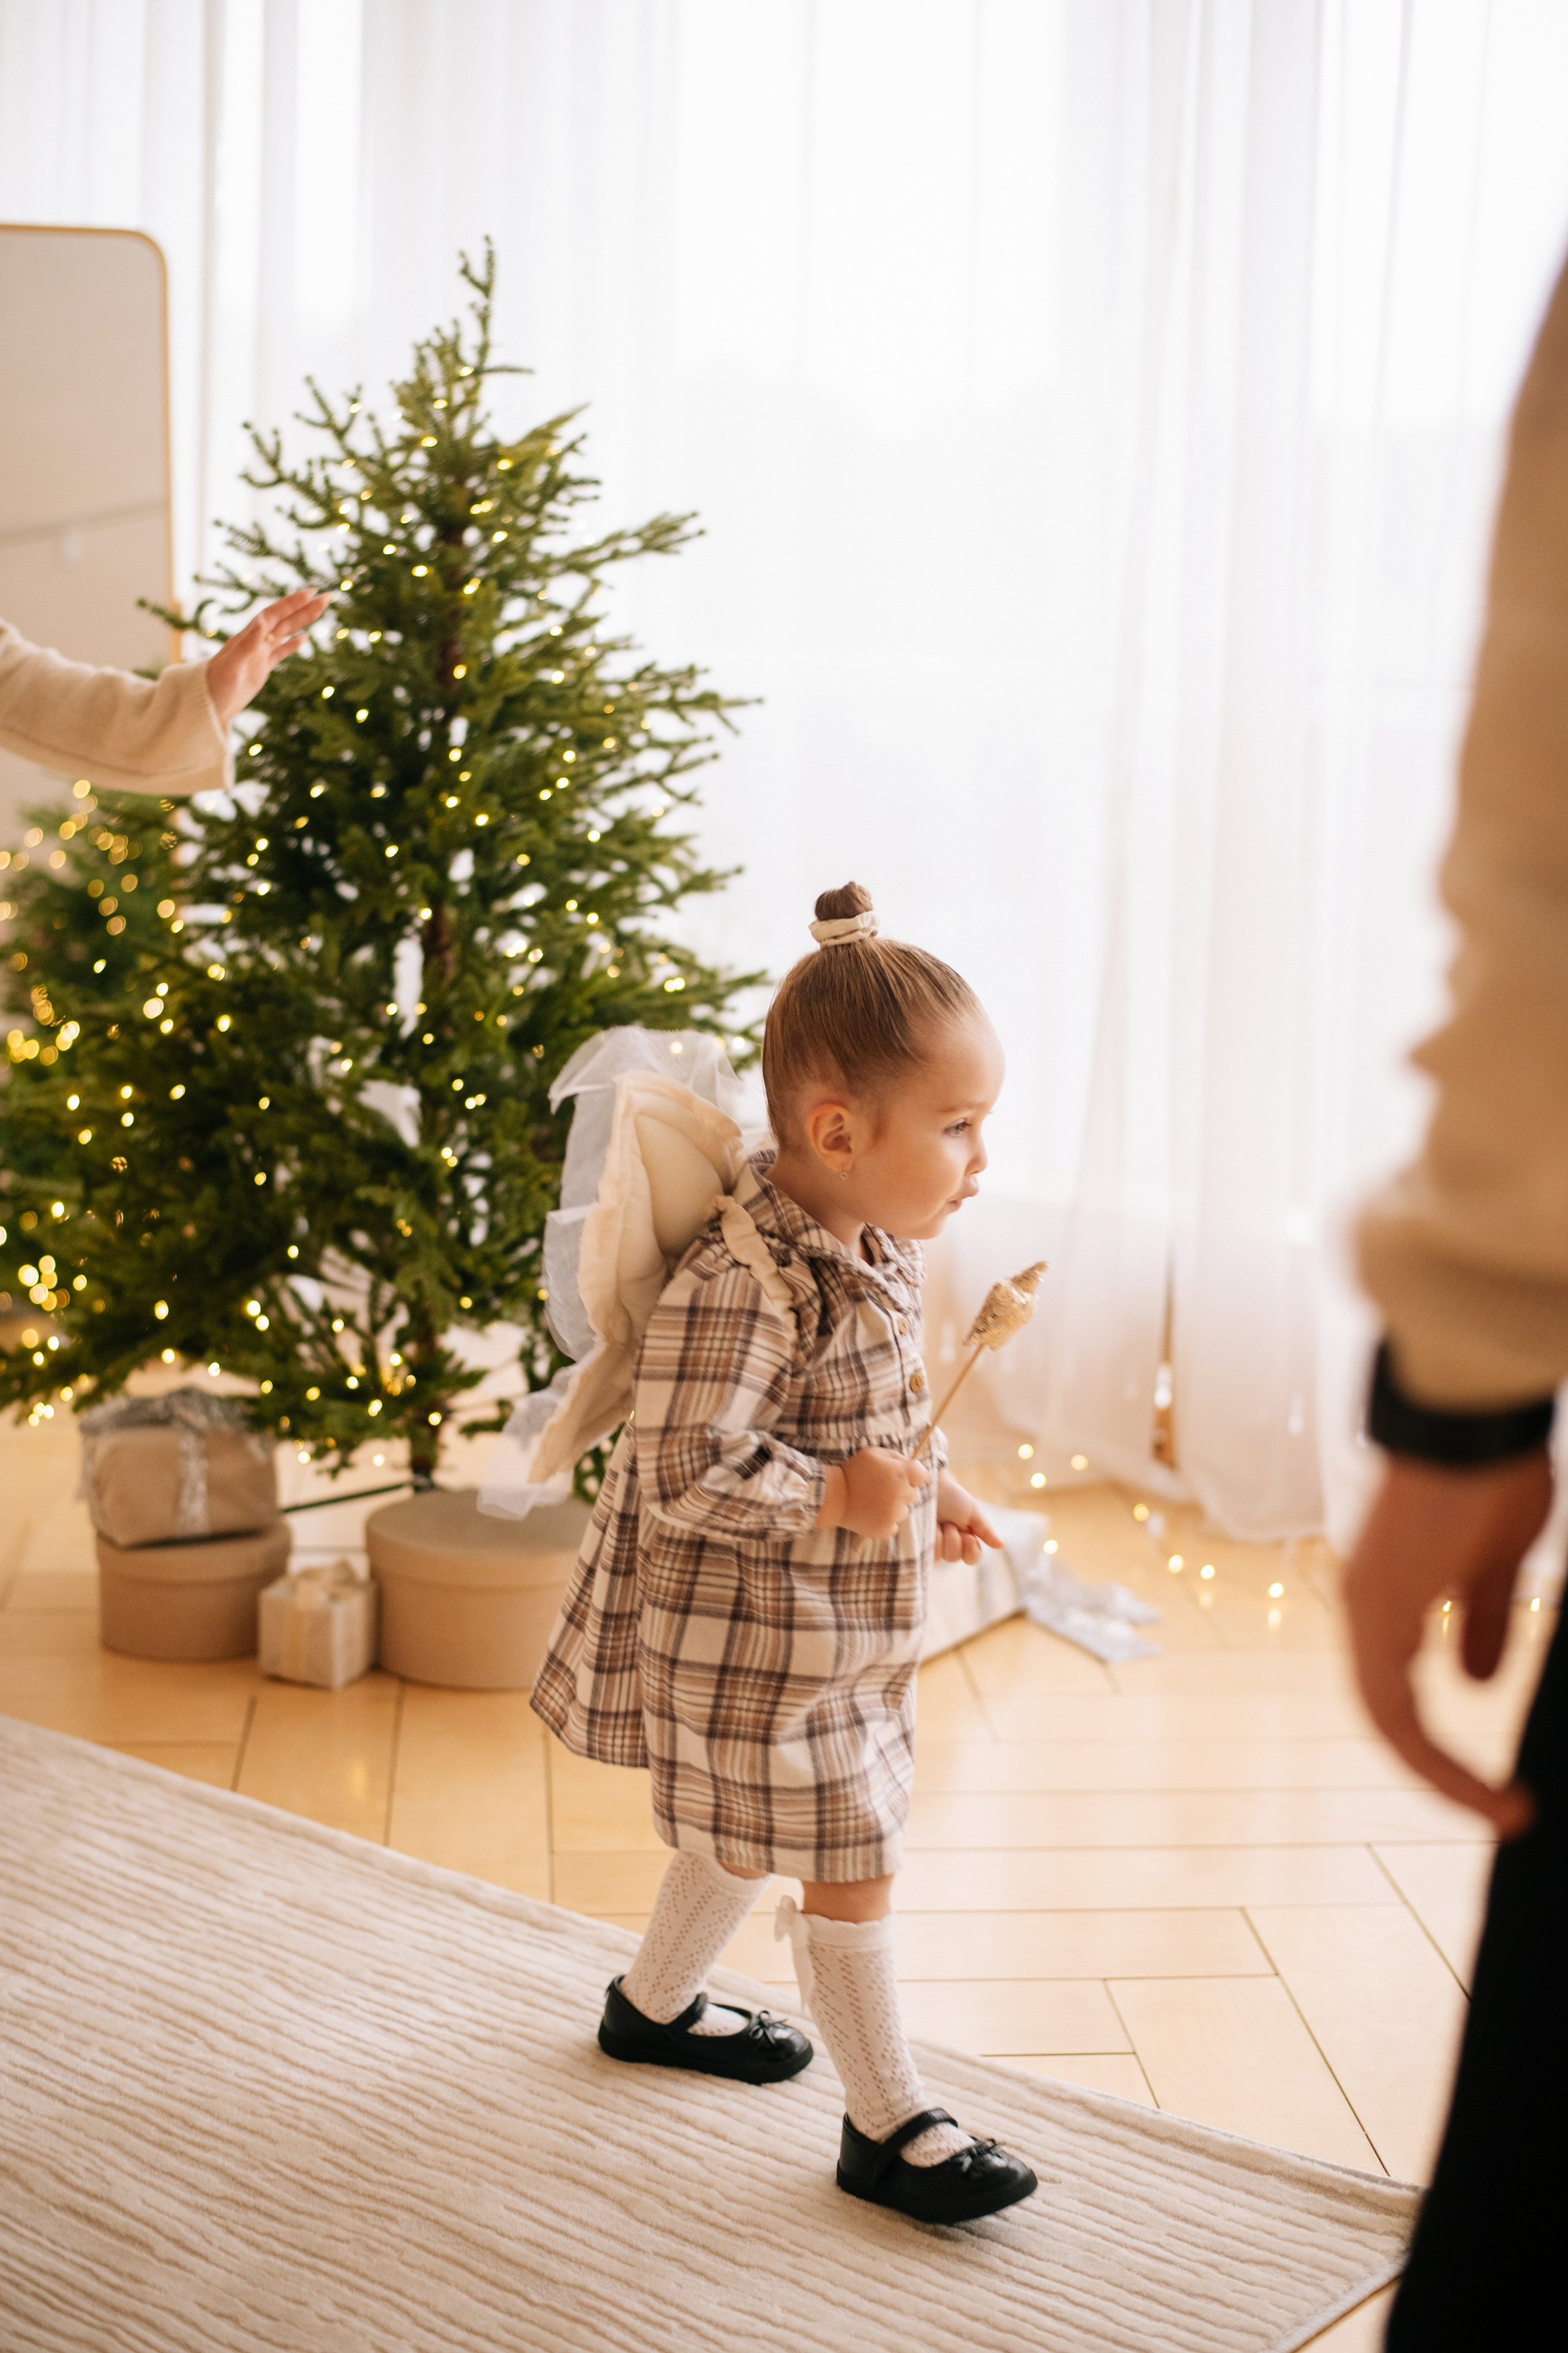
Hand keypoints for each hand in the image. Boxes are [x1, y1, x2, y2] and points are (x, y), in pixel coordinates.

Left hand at [203, 589, 330, 728]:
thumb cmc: (216, 685)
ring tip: (321, 609)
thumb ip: (247, 644)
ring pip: (286, 632)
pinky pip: (280, 652)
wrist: (207, 703)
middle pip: (285, 620)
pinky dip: (293, 644)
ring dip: (303, 620)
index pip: (275, 614)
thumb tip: (261, 621)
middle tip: (327, 596)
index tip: (312, 592)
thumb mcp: (232, 666)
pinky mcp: (261, 668)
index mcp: (250, 637)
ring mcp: (259, 654)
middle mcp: (256, 641)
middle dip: (305, 607)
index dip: (293, 603)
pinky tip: (305, 637)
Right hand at [818, 1448, 928, 1540]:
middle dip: (903, 1491)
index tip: (906, 1477)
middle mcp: (902, 1495)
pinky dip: (886, 1521)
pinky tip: (872, 1513)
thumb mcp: (874, 1453)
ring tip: (875, 1502)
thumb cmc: (854, 1471)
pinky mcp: (886, 1529)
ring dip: (895, 1507)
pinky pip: (894, 1526)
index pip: (924, 1476)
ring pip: (904, 1511)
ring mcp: (894, 1514)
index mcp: (902, 1474)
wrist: (834, 1496)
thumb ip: (896, 1456)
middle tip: (883, 1489)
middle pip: (914, 1494)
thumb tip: (912, 1464)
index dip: (915, 1476)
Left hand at [934, 1472, 1002, 1564]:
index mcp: (965, 1538)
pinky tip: (929, 1526)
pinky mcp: (919, 1543)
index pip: (972, 1558)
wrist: (930, 1486)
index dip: (971, 1552)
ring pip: (941, 1556)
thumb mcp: (972, 1512)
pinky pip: (927, 1551)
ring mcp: (933, 1544)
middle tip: (950, 1523)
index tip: (969, 1537)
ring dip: (941, 1537)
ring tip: (939, 1522)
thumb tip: (1001, 1545)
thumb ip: (985, 1530)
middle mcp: (949, 1544)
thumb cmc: (952, 1497)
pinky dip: (930, 1537)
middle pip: (954, 1558)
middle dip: (953, 1539)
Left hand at [1341, 1449, 1550, 1834]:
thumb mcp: (1496, 1562)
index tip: (1500, 1785)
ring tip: (1504, 1811)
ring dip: (1443, 1773)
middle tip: (1504, 1809)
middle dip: (1442, 1770)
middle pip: (1388, 1713)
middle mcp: (1365, 1602)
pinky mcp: (1379, 1606)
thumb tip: (1476, 1680)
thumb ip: (1481, 1619)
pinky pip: (1394, 1708)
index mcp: (1389, 1592)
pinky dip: (1435, 1756)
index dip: (1442, 1744)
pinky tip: (1486, 1787)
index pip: (1400, 1690)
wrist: (1473, 1413)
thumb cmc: (1487, 1470)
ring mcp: (1366, 1605)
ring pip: (1387, 1718)